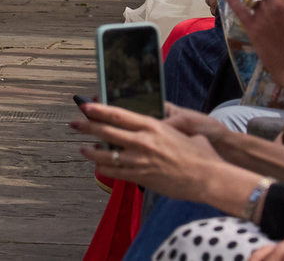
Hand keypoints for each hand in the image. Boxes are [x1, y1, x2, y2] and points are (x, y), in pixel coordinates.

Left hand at [69, 102, 231, 202]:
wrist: (209, 178)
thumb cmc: (200, 154)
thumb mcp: (180, 132)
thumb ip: (164, 128)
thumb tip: (159, 125)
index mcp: (152, 126)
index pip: (118, 115)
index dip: (98, 109)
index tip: (84, 106)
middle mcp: (143, 141)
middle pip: (107, 132)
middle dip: (87, 127)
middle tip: (74, 123)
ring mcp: (141, 161)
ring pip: (107, 155)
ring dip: (91, 151)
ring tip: (82, 148)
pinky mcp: (143, 178)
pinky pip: (117, 173)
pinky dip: (105, 170)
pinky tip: (97, 167)